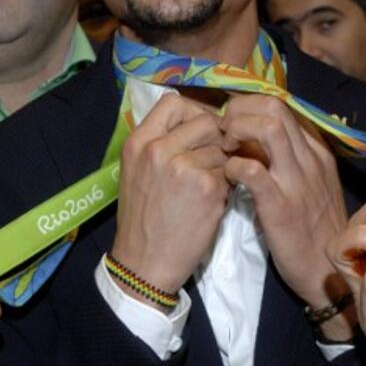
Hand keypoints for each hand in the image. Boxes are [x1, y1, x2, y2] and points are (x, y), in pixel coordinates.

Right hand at [110, 93, 230, 296]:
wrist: (144, 263)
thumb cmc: (142, 218)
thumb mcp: (135, 171)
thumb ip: (159, 143)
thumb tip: (193, 121)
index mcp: (139, 142)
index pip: (173, 102)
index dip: (192, 113)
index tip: (197, 132)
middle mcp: (159, 149)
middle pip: (205, 120)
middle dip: (215, 138)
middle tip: (210, 160)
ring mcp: (184, 167)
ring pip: (222, 148)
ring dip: (222, 164)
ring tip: (207, 186)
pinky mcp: (207, 188)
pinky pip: (230, 172)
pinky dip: (226, 186)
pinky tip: (211, 202)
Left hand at [221, 95, 350, 334]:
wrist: (329, 273)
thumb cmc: (314, 231)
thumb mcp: (310, 186)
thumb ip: (288, 160)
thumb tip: (253, 139)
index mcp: (316, 152)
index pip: (282, 106)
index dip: (250, 106)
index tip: (232, 123)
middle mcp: (309, 158)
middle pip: (274, 106)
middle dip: (239, 110)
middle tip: (222, 131)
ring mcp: (296, 180)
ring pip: (268, 126)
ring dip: (237, 128)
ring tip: (224, 147)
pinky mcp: (280, 206)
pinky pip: (253, 169)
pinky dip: (233, 165)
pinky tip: (227, 176)